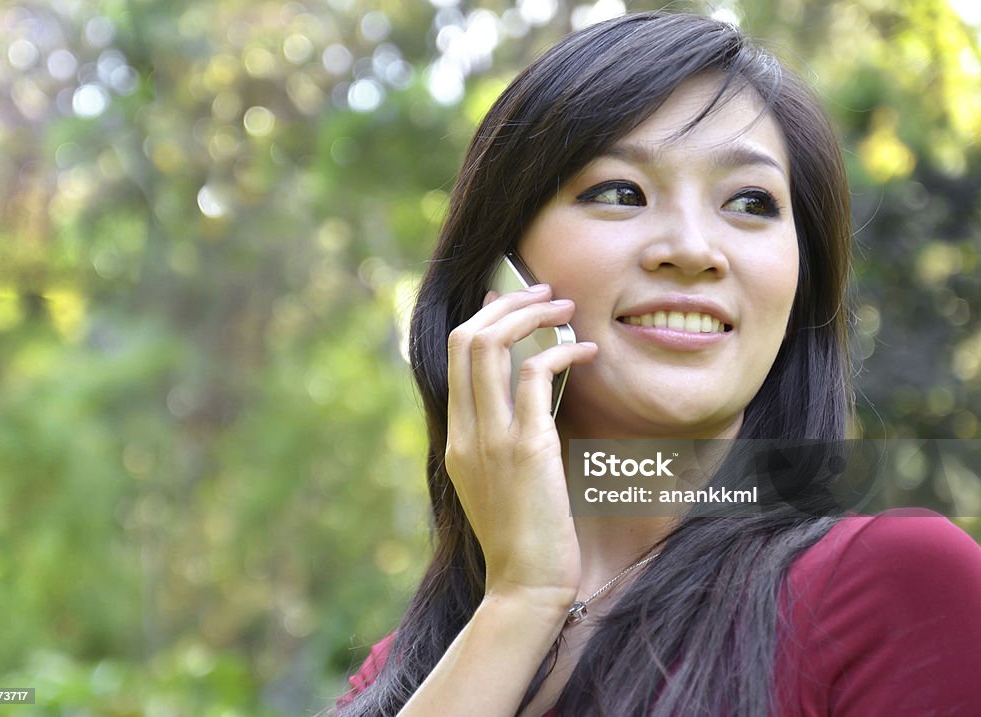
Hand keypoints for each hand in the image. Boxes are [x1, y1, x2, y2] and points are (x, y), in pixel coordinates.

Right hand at [445, 284, 597, 605]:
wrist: (526, 586)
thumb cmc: (523, 537)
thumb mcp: (497, 483)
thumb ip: (501, 439)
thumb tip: (531, 394)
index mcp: (454, 438)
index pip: (452, 357)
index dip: (481, 317)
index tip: (508, 299)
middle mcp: (465, 431)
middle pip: (466, 339)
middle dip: (507, 304)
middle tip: (544, 292)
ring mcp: (489, 438)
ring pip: (492, 346)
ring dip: (532, 315)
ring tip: (565, 308)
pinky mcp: (526, 448)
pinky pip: (537, 376)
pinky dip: (562, 351)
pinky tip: (586, 351)